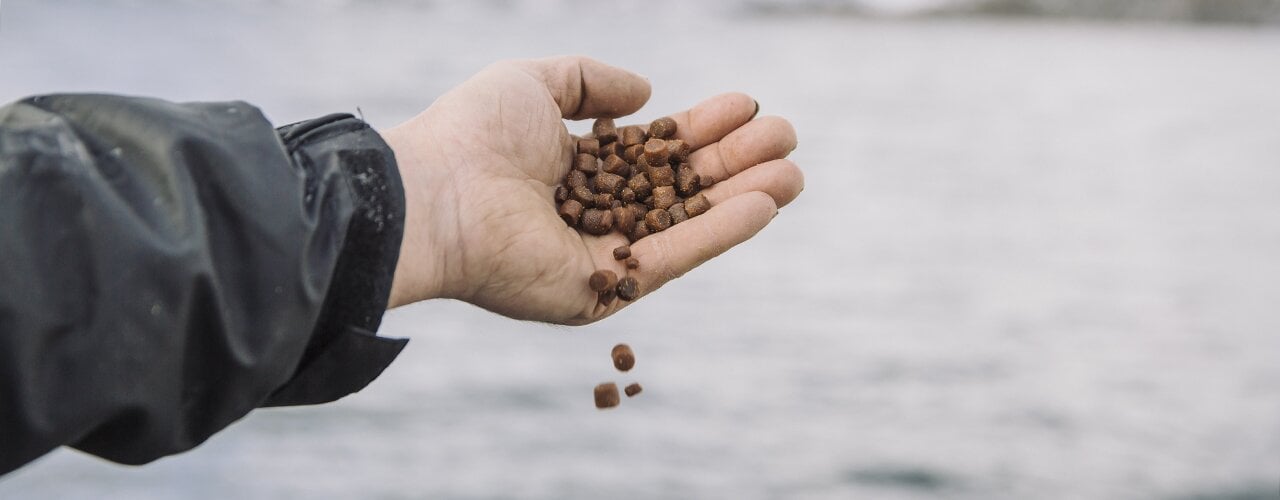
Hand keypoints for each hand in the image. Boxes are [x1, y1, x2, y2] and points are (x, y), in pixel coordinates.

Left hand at [381, 56, 801, 323]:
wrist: (436, 195)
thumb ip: (591, 81)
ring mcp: (602, 255)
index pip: (653, 148)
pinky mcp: (605, 290)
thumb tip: (647, 94)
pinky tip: (762, 206)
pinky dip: (718, 233)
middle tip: (785, 136)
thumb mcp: (534, 83)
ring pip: (685, 223)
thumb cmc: (474, 134)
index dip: (700, 126)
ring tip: (794, 173)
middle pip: (679, 186)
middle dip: (734, 161)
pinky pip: (673, 257)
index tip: (745, 104)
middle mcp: (592, 213)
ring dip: (742, 199)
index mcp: (574, 168)